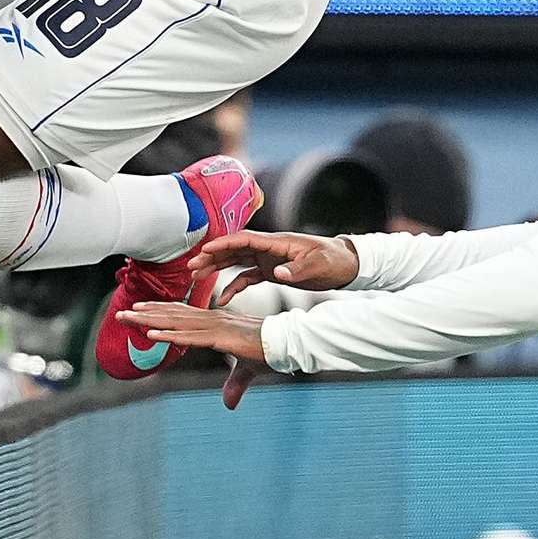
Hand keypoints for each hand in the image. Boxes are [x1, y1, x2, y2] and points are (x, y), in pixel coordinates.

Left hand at [116, 300, 272, 405]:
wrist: (287, 344)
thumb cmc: (268, 351)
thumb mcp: (246, 370)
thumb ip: (234, 384)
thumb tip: (228, 405)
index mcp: (216, 323)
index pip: (182, 315)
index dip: (160, 311)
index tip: (139, 309)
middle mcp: (212, 320)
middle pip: (173, 315)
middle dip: (146, 313)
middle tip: (121, 312)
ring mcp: (214, 327)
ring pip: (175, 322)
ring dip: (149, 320)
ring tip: (128, 317)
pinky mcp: (219, 337)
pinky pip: (189, 336)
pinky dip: (169, 334)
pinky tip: (151, 333)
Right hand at [196, 229, 359, 304]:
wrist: (345, 265)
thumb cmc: (334, 261)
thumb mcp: (318, 265)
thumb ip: (297, 270)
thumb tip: (279, 274)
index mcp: (277, 243)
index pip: (244, 240)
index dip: (224, 243)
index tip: (205, 249)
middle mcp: (269, 249)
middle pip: (234, 249)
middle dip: (211, 256)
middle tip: (192, 266)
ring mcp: (269, 260)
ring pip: (236, 262)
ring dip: (216, 268)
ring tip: (196, 276)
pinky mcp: (272, 271)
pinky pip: (247, 277)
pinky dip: (234, 286)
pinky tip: (223, 299)